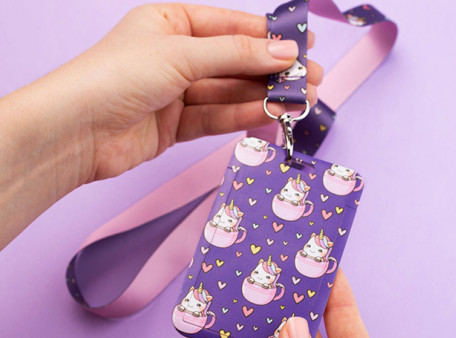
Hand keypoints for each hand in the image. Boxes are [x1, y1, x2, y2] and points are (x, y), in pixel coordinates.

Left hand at [0, 3, 321, 248]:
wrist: (78, 132)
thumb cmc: (118, 76)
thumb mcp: (182, 53)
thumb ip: (236, 55)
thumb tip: (285, 52)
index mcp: (172, 23)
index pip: (231, 27)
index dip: (269, 35)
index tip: (305, 44)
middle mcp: (175, 56)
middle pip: (234, 63)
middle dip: (272, 72)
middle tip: (311, 81)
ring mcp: (176, 93)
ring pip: (228, 94)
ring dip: (263, 98)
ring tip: (300, 103)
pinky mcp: (174, 126)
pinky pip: (215, 118)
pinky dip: (241, 118)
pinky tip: (269, 116)